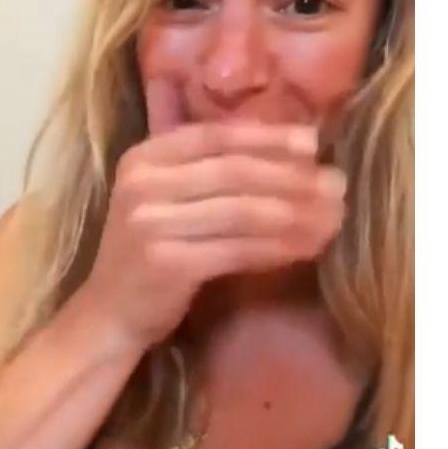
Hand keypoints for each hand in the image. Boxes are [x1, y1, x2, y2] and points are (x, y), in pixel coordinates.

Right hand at [77, 80, 346, 349]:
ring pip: (242, 212)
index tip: (313, 144)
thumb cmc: (149, 251)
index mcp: (142, 158)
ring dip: (296, 214)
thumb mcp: (165, 198)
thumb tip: (293, 153)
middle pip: (233, 171)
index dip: (267, 138)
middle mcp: (142, 184)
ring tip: (334, 218)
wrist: (110, 312)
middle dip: (292, 177)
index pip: (214, 136)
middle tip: (338, 185)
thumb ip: (206, 172)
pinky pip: (238, 250)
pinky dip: (279, 248)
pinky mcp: (167, 264)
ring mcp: (150, 224)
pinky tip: (308, 247)